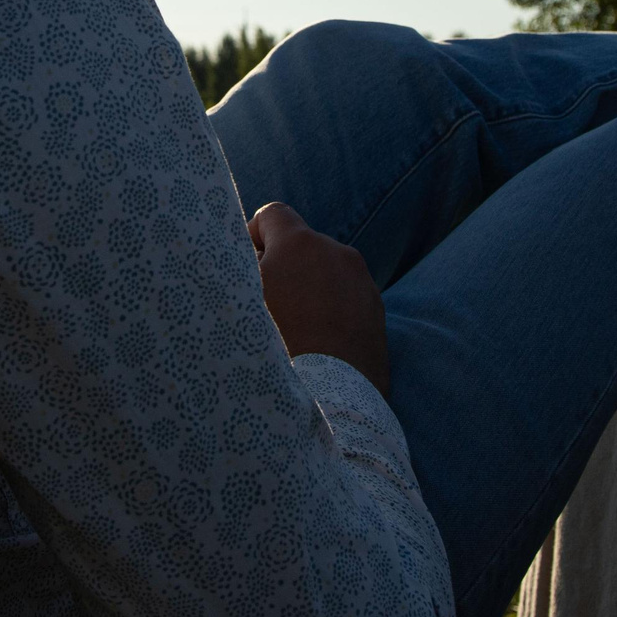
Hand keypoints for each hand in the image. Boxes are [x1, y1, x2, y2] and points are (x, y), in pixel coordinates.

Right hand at [249, 202, 389, 396]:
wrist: (327, 401)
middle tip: (265, 308)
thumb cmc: (273, 348)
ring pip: (325, 273)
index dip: (254, 237)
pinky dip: (330, 312)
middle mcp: (338, 253)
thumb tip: (247, 257)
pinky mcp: (377, 312)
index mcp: (300, 243)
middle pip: (301, 246)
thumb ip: (239, 266)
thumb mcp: (239, 300)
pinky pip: (345, 299)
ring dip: (308, 290)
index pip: (273, 214)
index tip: (247, 269)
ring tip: (293, 333)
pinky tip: (317, 344)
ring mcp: (362, 283)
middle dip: (282, 267)